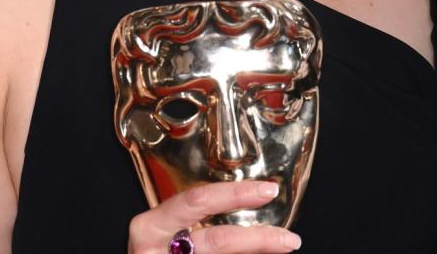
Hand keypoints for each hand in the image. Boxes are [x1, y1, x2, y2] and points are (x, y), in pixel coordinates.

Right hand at [127, 181, 301, 253]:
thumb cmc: (153, 253)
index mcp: (149, 226)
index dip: (235, 194)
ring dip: (257, 251)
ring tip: (283, 246)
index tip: (266, 190)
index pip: (198, 201)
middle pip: (217, 240)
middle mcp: (154, 248)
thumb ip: (190, 222)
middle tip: (287, 237)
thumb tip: (243, 211)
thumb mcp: (163, 233)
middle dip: (258, 238)